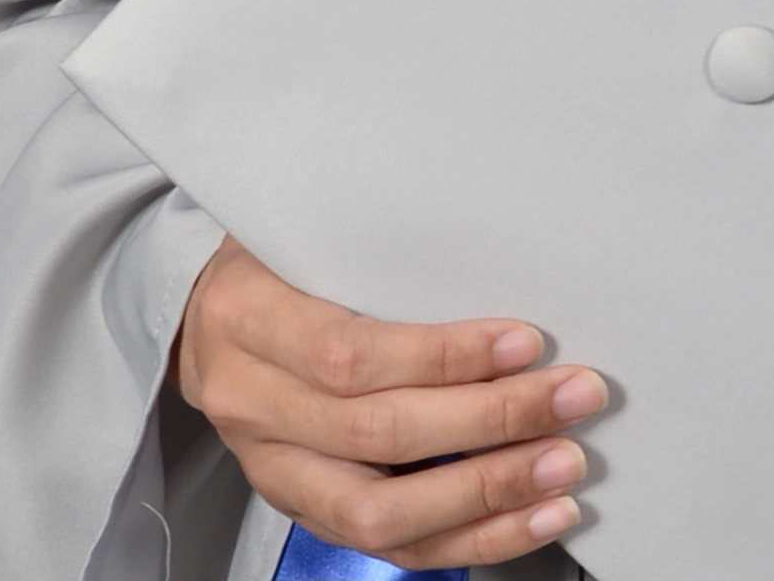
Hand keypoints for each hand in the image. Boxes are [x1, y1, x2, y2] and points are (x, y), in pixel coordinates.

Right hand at [171, 237, 604, 567]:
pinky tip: (530, 517)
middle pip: (379, 435)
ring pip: (382, 512)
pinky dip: (469, 538)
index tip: (525, 343)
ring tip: (562, 466)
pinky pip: (387, 547)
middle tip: (573, 398)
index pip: (350, 354)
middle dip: (491, 421)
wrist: (201, 318)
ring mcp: (273, 468)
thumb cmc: (271, 258)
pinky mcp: (302, 509)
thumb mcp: (301, 226)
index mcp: (247, 317)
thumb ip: (377, 246)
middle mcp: (252, 404)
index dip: (442, 357)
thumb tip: (498, 248)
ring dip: (487, 493)